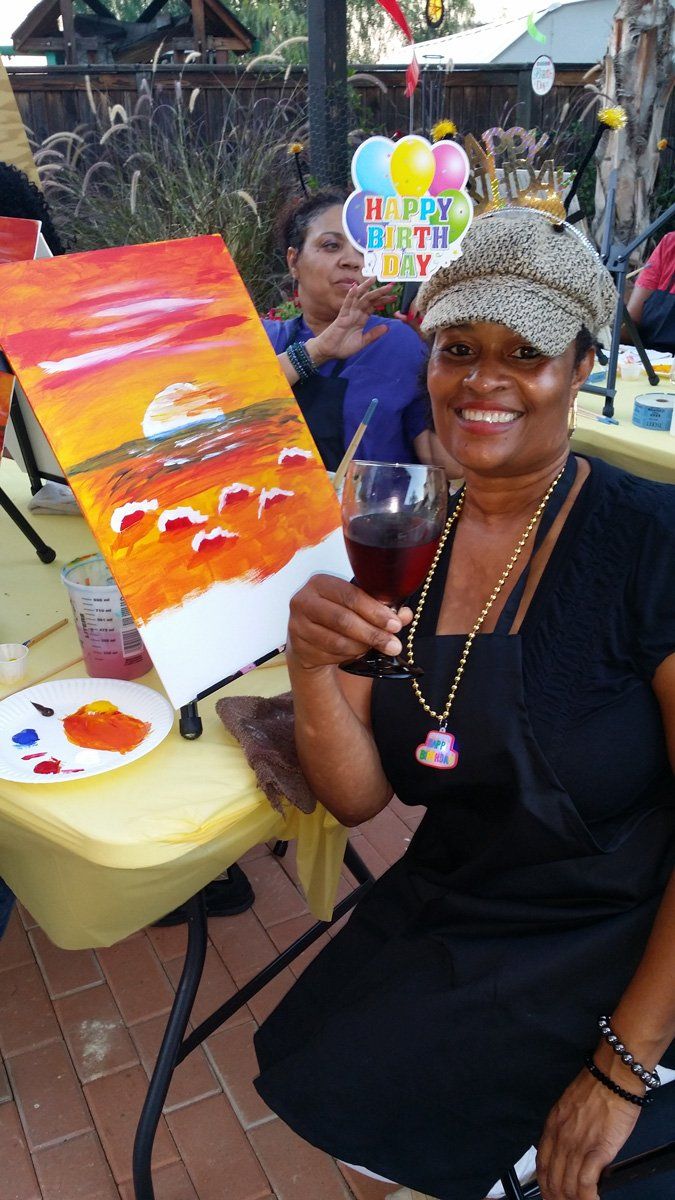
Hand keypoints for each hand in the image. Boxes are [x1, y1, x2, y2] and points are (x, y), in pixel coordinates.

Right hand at [288, 574, 411, 670]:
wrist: (309, 636)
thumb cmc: (337, 614)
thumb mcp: (358, 606)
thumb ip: (382, 608)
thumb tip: (406, 615)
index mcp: (320, 582)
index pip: (351, 596)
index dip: (375, 611)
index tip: (395, 625)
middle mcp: (303, 600)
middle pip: (343, 620)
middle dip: (373, 634)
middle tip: (393, 645)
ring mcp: (297, 625)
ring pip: (337, 641)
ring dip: (362, 647)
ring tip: (376, 648)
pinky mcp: (298, 646)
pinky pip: (330, 655)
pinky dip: (348, 656)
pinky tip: (355, 652)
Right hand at [310, 278, 397, 362]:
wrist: (329, 352)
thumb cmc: (343, 346)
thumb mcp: (362, 342)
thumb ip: (373, 334)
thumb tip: (387, 327)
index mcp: (361, 318)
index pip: (374, 306)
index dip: (383, 300)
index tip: (394, 297)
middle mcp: (356, 313)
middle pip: (369, 299)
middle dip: (380, 292)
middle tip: (391, 285)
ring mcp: (348, 314)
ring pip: (358, 298)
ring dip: (366, 288)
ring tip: (374, 278)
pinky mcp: (341, 317)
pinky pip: (346, 305)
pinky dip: (350, 296)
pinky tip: (355, 287)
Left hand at [536, 1066, 640, 1199]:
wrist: (611, 1077)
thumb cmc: (595, 1088)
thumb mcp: (568, 1107)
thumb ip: (565, 1128)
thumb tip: (568, 1148)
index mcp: (552, 1126)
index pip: (542, 1165)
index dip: (543, 1186)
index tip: (548, 1194)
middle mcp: (561, 1138)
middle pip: (552, 1179)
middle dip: (556, 1198)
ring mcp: (577, 1145)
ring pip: (567, 1185)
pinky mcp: (597, 1150)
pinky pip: (586, 1183)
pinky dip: (587, 1197)